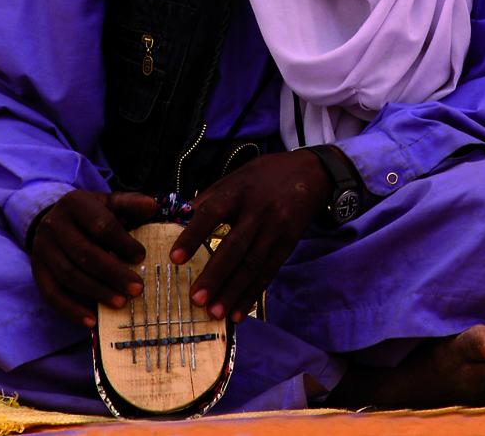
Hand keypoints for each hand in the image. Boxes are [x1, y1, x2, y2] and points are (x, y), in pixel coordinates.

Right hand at [29, 189, 157, 326]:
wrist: (52, 220)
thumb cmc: (89, 214)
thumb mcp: (108, 202)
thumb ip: (130, 204)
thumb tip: (153, 206)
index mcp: (75, 203)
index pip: (101, 225)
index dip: (122, 243)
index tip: (141, 257)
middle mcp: (54, 225)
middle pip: (85, 253)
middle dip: (113, 273)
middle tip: (137, 289)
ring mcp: (43, 249)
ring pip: (69, 275)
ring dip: (97, 292)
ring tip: (121, 303)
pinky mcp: (37, 271)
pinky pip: (51, 295)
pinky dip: (71, 310)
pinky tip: (92, 321)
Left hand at [170, 150, 330, 323]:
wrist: (311, 172)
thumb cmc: (264, 176)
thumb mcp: (236, 177)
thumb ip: (210, 198)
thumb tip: (178, 218)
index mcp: (238, 190)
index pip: (211, 213)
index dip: (193, 235)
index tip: (174, 259)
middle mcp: (258, 209)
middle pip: (235, 246)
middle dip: (215, 275)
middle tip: (196, 299)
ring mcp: (276, 228)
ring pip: (252, 264)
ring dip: (233, 291)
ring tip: (215, 313)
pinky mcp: (288, 243)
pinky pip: (268, 272)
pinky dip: (252, 294)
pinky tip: (238, 312)